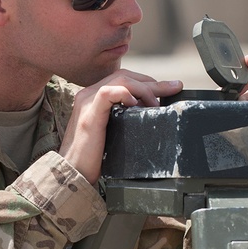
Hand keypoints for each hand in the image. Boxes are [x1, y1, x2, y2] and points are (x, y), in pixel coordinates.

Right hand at [60, 70, 182, 182]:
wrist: (73, 173)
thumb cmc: (92, 159)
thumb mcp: (112, 133)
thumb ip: (123, 119)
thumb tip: (148, 115)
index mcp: (94, 97)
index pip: (123, 79)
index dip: (147, 82)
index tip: (169, 89)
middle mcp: (89, 94)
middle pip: (125, 75)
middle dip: (153, 82)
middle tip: (175, 88)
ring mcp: (87, 101)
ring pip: (120, 79)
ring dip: (145, 88)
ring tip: (156, 104)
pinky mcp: (89, 113)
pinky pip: (108, 92)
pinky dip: (126, 93)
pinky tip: (137, 103)